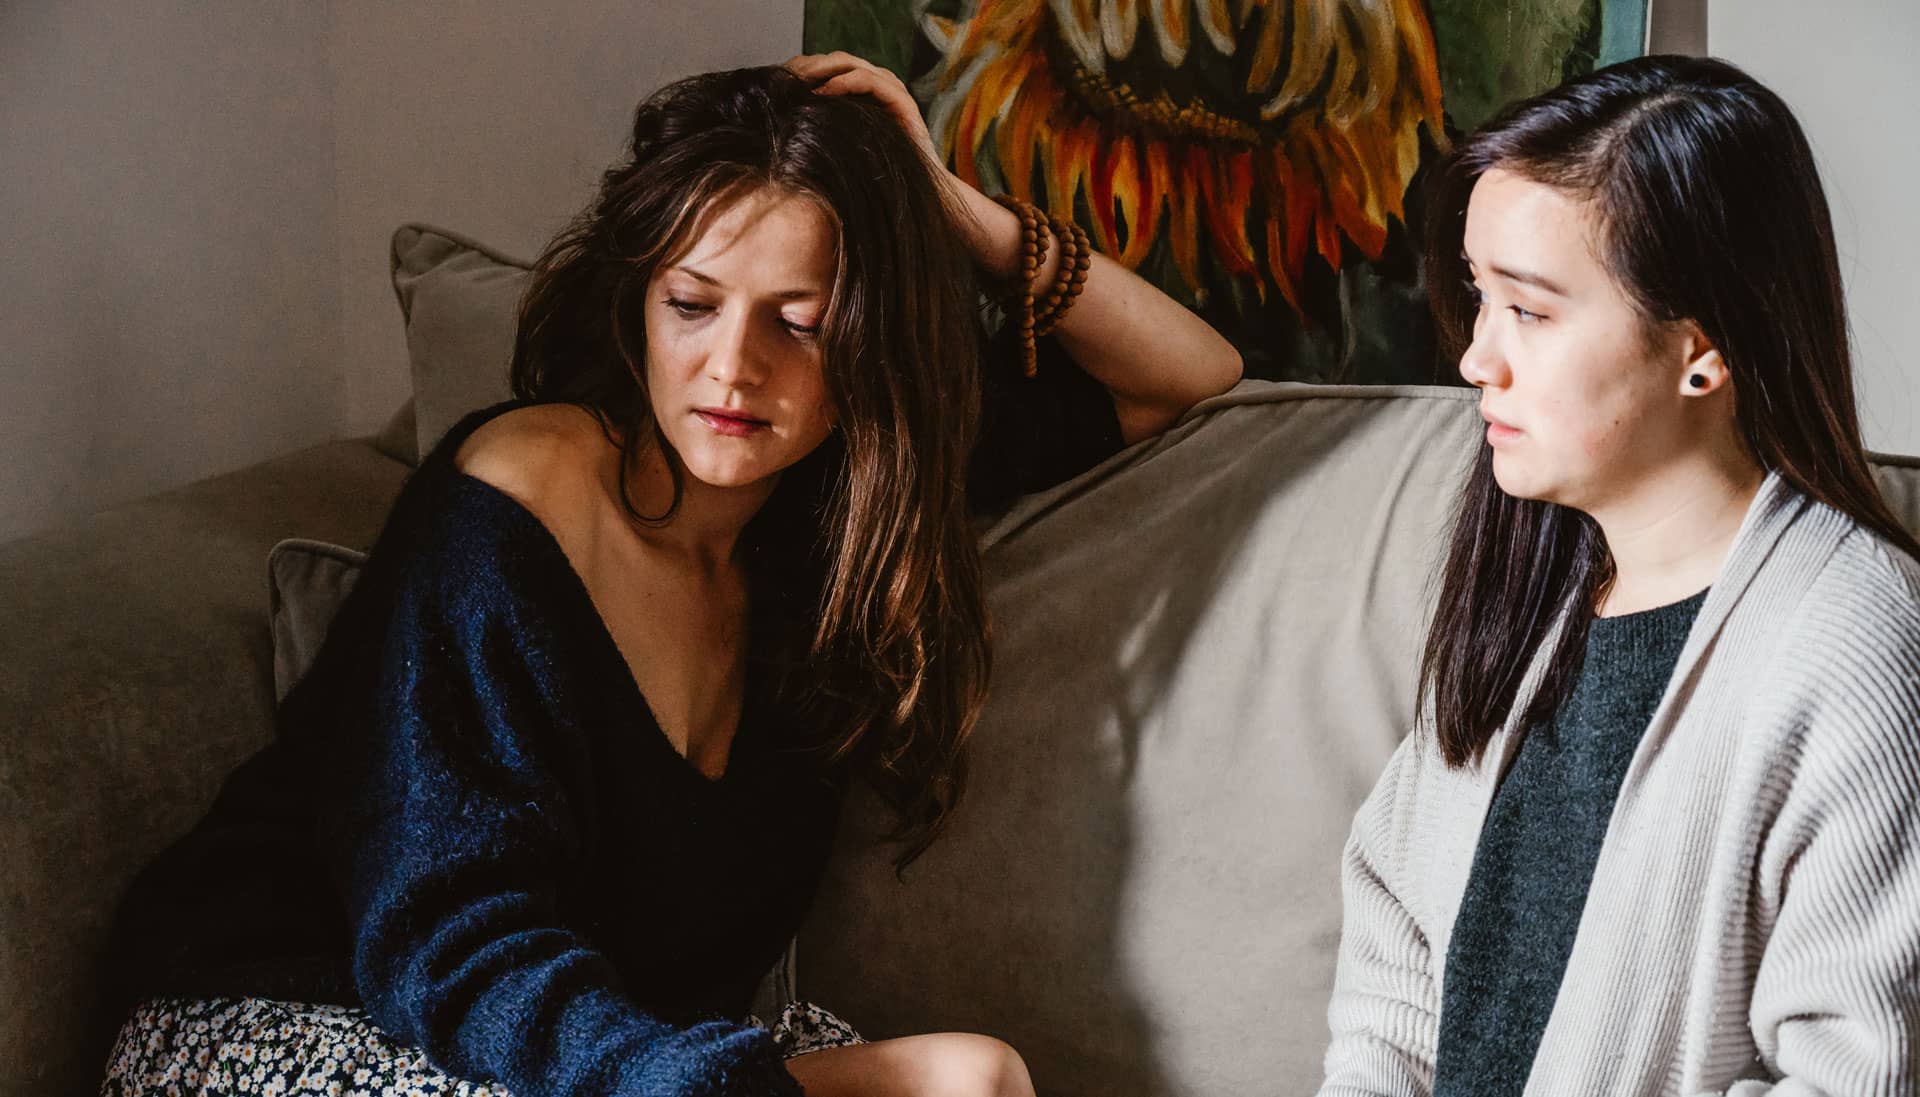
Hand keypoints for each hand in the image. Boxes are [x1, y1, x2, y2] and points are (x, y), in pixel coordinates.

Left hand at [784, 52, 938, 166]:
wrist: (919, 192)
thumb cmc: (876, 175)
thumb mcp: (839, 146)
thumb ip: (819, 129)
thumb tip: (781, 122)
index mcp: (862, 92)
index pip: (828, 68)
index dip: (803, 71)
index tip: (775, 83)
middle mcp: (877, 85)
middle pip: (836, 61)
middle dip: (808, 66)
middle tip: (782, 77)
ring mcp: (891, 90)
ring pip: (851, 64)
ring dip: (822, 69)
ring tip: (798, 81)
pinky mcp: (902, 101)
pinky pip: (869, 80)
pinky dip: (844, 82)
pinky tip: (823, 92)